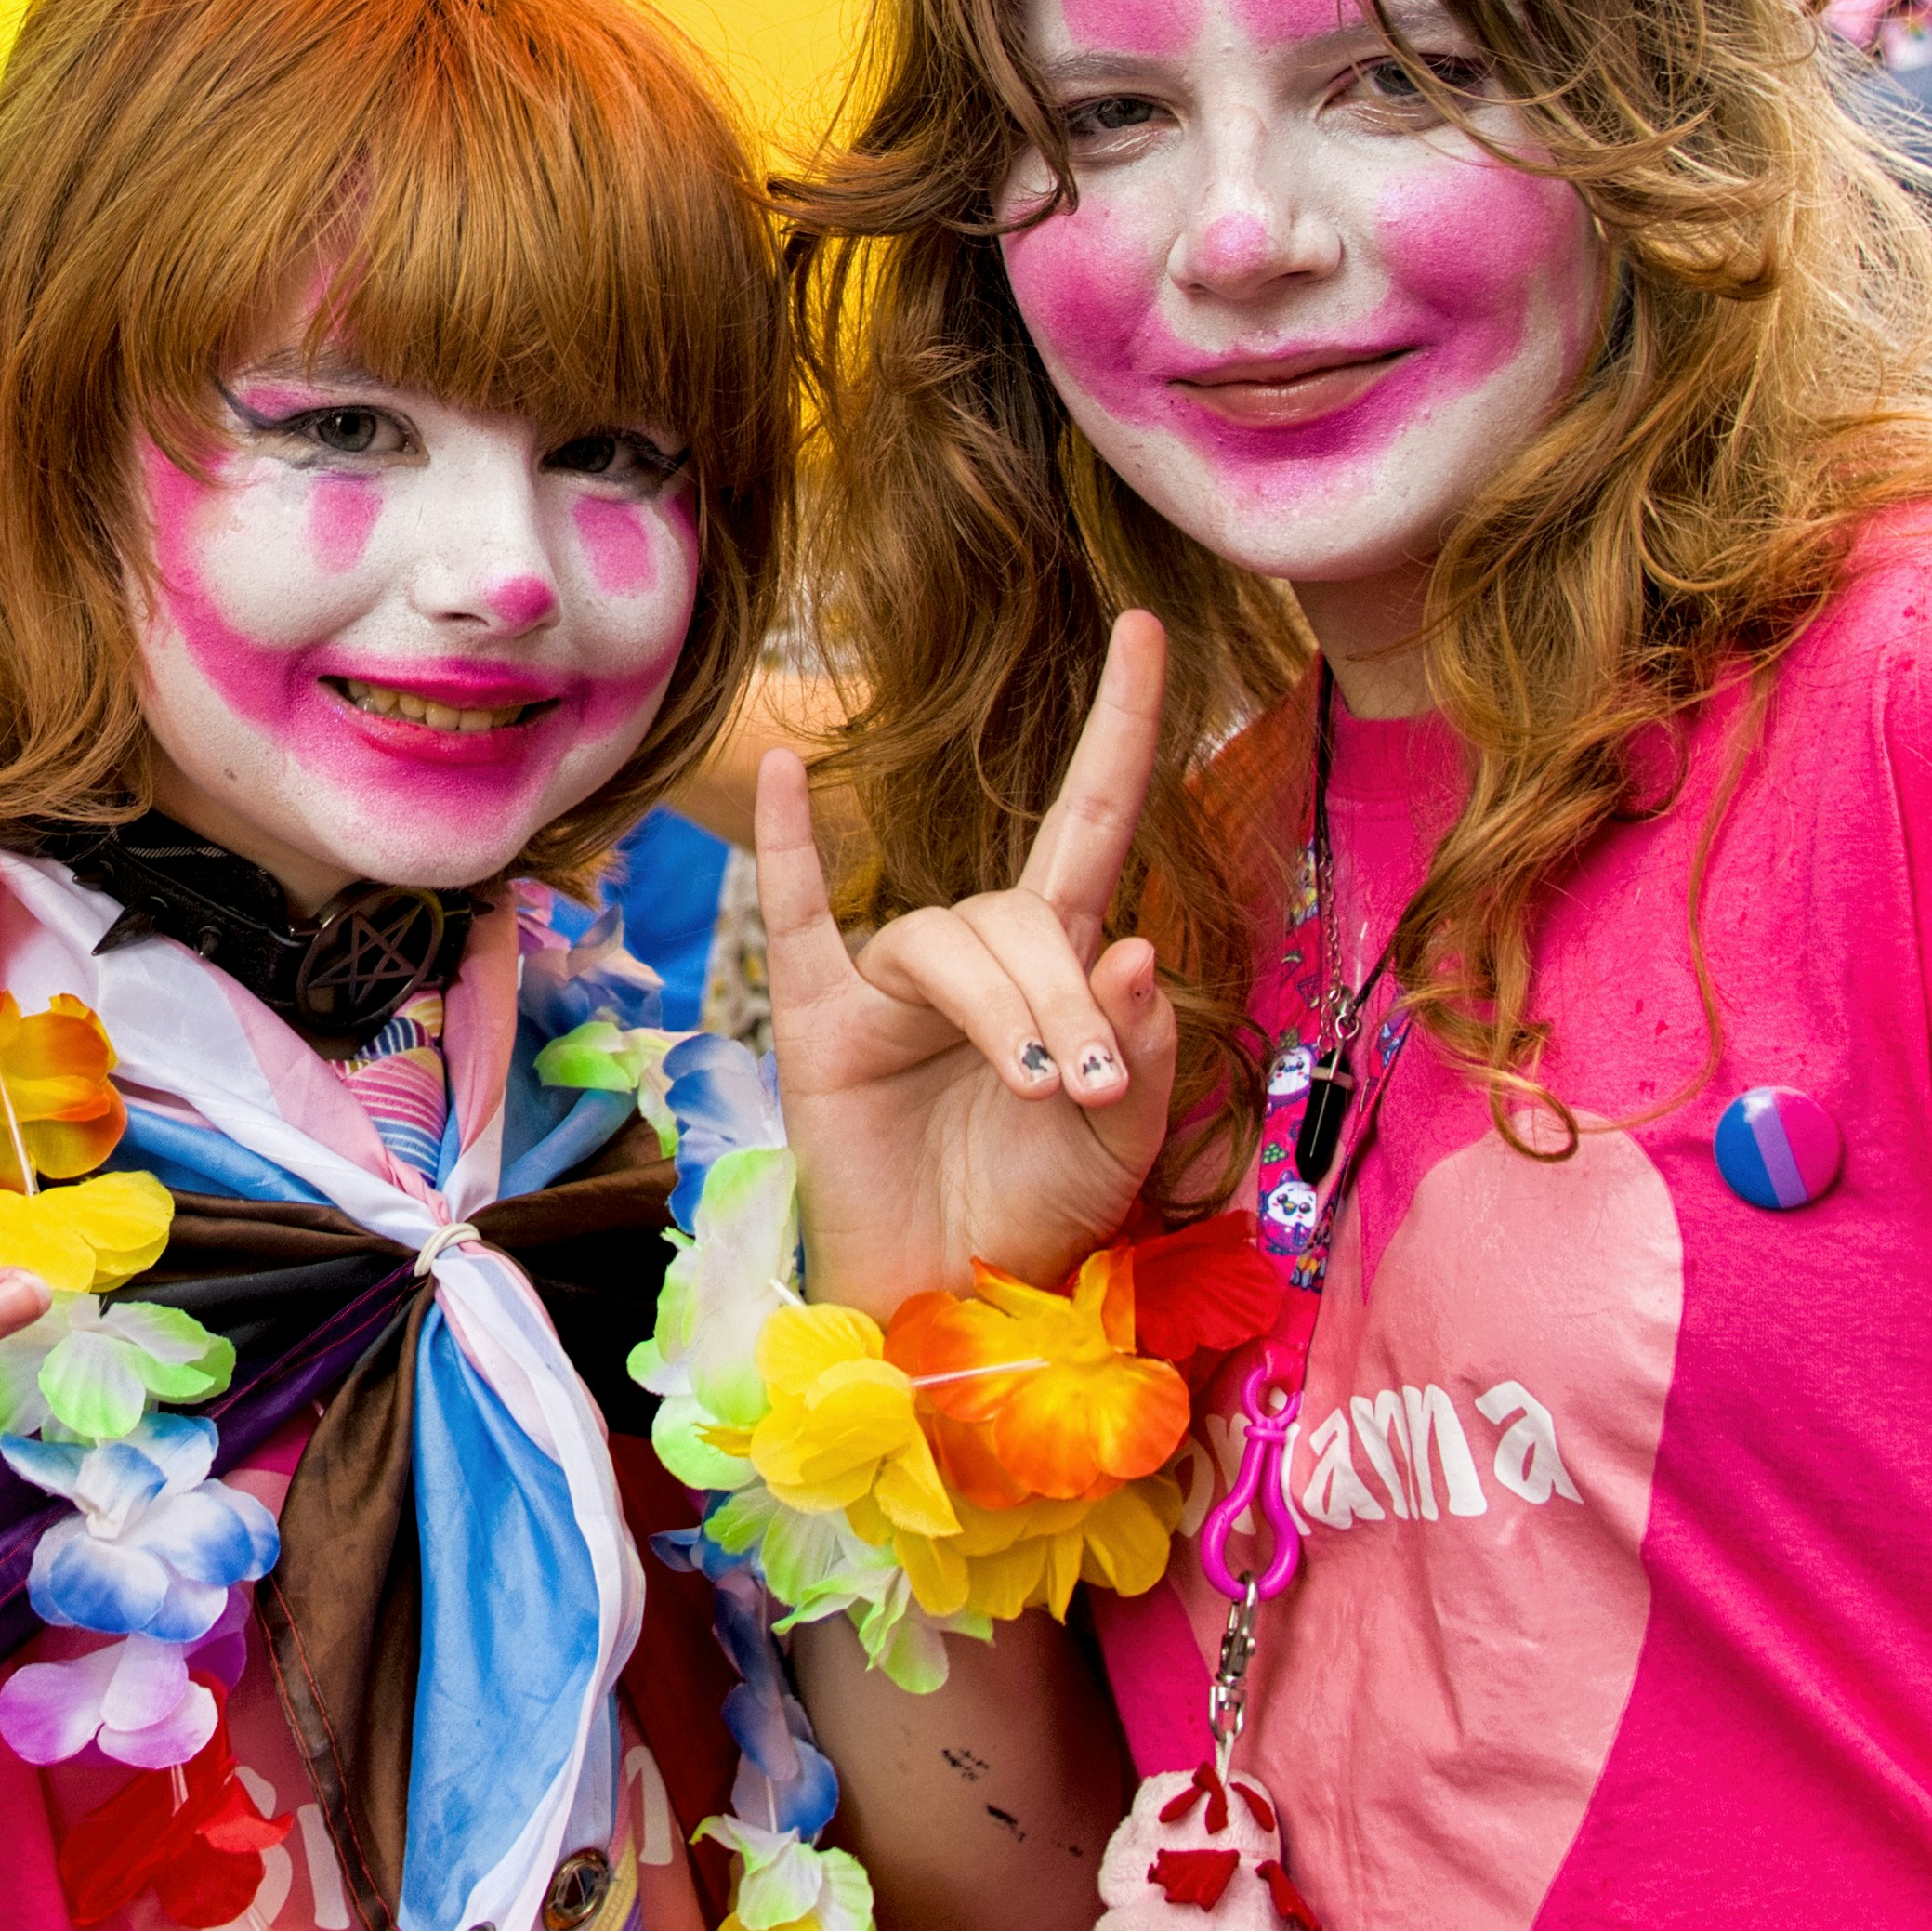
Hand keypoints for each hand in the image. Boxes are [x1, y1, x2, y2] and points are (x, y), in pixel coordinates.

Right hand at [757, 615, 1181, 1323]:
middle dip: (1064, 990)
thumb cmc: (1038, 1214)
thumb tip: (1126, 944)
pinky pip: (796, 917)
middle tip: (1089, 1086)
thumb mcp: (1128, 1146)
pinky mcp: (818, 1023)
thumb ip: (1147, 1051)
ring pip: (945, 938)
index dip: (1123, 727)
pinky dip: (785, 846)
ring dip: (1002, 1005)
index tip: (1146, 629)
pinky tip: (784, 777)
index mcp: (1059, 967)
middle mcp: (974, 956)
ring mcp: (887, 983)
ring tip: (1038, 1087)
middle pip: (1019, 912)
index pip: (1093, 821)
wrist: (948, 1302)